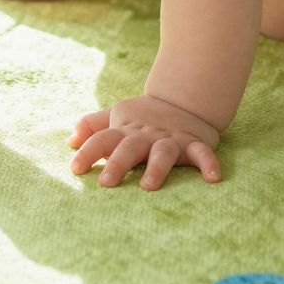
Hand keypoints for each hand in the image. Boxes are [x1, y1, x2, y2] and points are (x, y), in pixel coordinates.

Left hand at [69, 97, 221, 189]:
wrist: (184, 98)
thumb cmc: (144, 116)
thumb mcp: (117, 116)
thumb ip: (93, 126)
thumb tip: (70, 140)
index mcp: (125, 131)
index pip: (102, 139)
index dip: (88, 152)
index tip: (75, 169)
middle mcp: (146, 136)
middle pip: (129, 147)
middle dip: (118, 163)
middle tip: (106, 182)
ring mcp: (170, 139)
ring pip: (163, 153)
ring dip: (156, 168)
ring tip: (149, 186)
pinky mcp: (194, 143)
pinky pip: (203, 153)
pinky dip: (208, 164)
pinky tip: (213, 178)